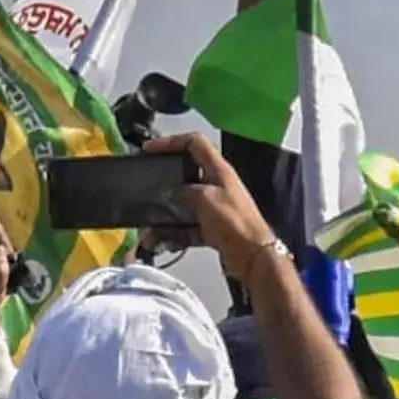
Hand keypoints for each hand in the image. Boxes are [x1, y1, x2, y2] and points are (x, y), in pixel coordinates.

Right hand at [157, 130, 278, 270]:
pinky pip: (187, 228)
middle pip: (184, 177)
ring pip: (182, 207)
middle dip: (163, 187)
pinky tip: (166, 243)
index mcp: (218, 170)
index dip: (171, 142)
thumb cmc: (234, 222)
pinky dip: (176, 236)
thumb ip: (184, 191)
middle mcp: (216, 186)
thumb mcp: (205, 199)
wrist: (253, 256)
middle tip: (146, 193)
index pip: (194, 143)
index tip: (150, 149)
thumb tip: (170, 193)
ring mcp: (214, 208)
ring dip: (166, 219)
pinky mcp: (212, 229)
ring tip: (150, 232)